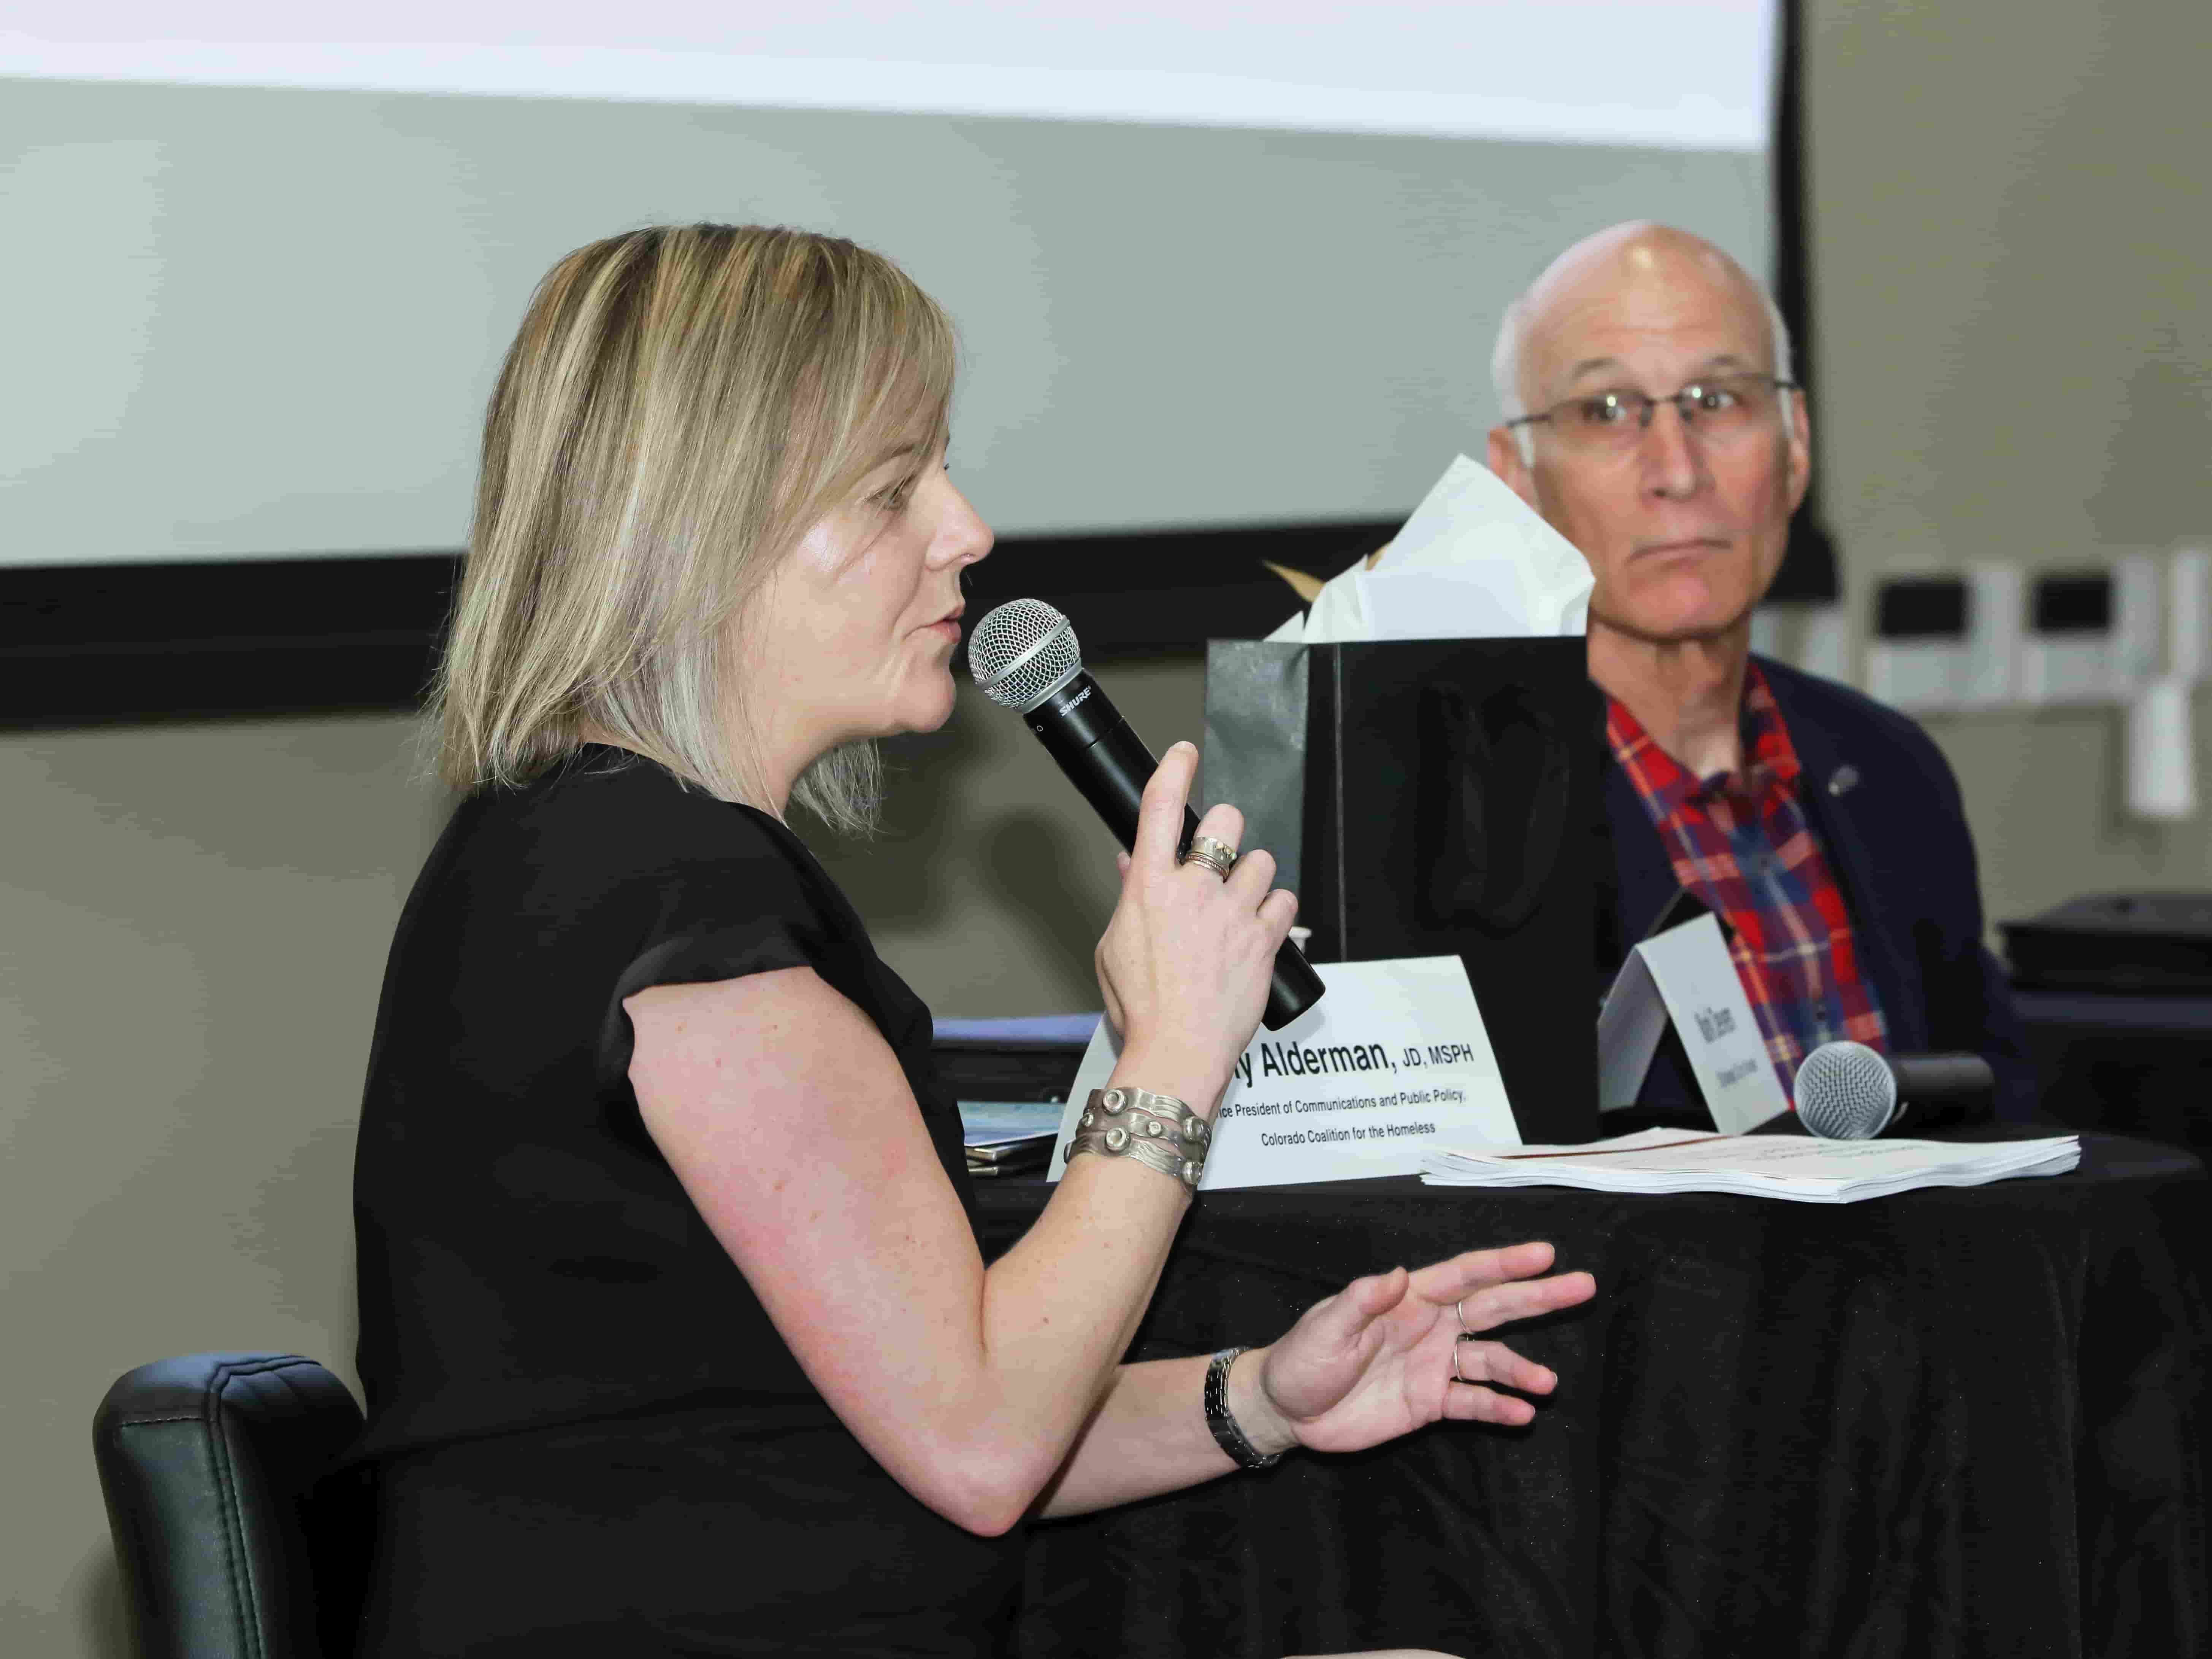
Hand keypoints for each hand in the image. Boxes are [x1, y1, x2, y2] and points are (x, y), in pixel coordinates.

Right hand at [1093, 742, 1296, 1109]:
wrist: (1177, 1051)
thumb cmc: (1142, 1008)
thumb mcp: (1114, 949)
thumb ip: (1128, 899)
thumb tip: (1132, 865)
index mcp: (1149, 888)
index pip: (1160, 807)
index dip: (1175, 768)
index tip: (1184, 753)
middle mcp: (1194, 891)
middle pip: (1225, 821)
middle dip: (1225, 828)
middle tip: (1219, 852)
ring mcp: (1233, 913)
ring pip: (1261, 859)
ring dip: (1253, 874)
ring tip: (1240, 901)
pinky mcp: (1264, 939)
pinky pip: (1284, 899)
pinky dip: (1275, 907)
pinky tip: (1261, 924)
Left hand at [1236, 1243, 1595, 1453]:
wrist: (1288, 1410)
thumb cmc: (1302, 1358)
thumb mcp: (1325, 1327)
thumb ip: (1361, 1301)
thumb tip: (1396, 1274)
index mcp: (1409, 1298)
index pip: (1465, 1274)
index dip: (1504, 1263)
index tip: (1544, 1253)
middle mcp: (1431, 1325)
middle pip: (1494, 1306)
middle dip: (1537, 1297)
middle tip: (1582, 1286)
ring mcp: (1435, 1364)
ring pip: (1491, 1359)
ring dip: (1520, 1369)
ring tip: (1547, 1383)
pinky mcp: (1431, 1402)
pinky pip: (1473, 1402)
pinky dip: (1498, 1407)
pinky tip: (1521, 1415)